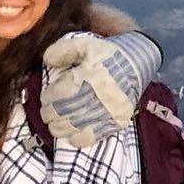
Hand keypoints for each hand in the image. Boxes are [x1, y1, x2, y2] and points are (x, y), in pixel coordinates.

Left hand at [38, 31, 157, 145]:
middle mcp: (95, 96)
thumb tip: (47, 61)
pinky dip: (79, 139)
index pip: (58, 95)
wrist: (137, 62)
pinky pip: (93, 136)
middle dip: (50, 115)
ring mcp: (106, 111)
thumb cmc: (107, 54)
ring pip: (74, 127)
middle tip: (48, 113)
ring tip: (56, 125)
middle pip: (63, 113)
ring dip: (60, 128)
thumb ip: (63, 50)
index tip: (46, 98)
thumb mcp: (85, 45)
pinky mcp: (115, 121)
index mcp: (86, 77)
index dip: (47, 99)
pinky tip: (72, 137)